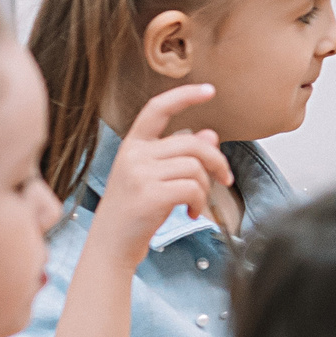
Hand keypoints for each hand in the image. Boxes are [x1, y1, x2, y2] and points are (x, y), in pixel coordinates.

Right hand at [85, 84, 233, 266]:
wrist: (110, 246)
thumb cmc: (133, 211)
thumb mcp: (153, 177)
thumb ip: (180, 155)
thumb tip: (211, 135)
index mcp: (132, 145)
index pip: (157, 109)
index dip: (184, 96)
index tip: (209, 90)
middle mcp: (133, 154)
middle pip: (192, 143)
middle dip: (217, 161)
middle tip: (225, 179)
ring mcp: (139, 174)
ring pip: (195, 167)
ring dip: (205, 188)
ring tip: (196, 203)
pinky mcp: (149, 195)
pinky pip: (192, 188)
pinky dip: (200, 201)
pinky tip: (190, 212)